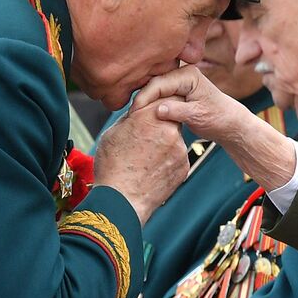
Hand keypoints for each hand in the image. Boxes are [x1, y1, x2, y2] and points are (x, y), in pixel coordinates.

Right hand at [94, 100, 188, 222]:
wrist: (122, 200)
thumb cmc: (112, 166)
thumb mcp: (113, 133)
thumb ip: (131, 118)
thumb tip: (139, 113)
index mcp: (150, 117)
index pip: (166, 97)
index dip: (160, 103)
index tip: (154, 109)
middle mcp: (170, 130)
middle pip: (173, 118)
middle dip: (164, 123)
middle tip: (149, 134)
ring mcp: (180, 150)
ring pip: (176, 139)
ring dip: (165, 143)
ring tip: (146, 157)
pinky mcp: (184, 167)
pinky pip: (177, 157)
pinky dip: (168, 160)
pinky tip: (152, 169)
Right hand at [136, 68, 296, 191]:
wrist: (229, 123)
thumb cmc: (219, 118)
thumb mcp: (198, 116)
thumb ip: (178, 112)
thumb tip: (158, 110)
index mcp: (189, 75)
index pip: (159, 83)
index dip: (144, 98)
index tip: (133, 112)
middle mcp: (182, 73)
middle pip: (153, 84)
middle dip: (140, 99)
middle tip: (128, 115)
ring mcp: (178, 81)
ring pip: (153, 90)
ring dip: (143, 103)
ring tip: (132, 117)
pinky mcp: (175, 91)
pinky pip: (157, 96)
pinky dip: (150, 105)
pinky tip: (140, 117)